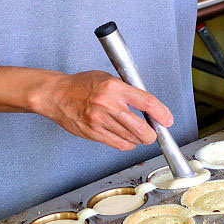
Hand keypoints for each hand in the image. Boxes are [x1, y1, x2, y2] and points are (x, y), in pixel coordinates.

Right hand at [35, 71, 172, 150]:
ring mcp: (99, 121)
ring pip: (131, 139)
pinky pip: (118, 144)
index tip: (167, 120)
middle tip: (154, 131)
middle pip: (141, 128)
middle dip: (152, 133)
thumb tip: (149, 106)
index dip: (161, 113)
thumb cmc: (81, 85)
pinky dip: (128, 143)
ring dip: (139, 139)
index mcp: (114, 88)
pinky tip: (127, 138)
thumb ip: (128, 90)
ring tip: (138, 132)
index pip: (147, 102)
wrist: (55, 95)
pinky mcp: (93, 133)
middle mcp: (107, 105)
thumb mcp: (108, 78)